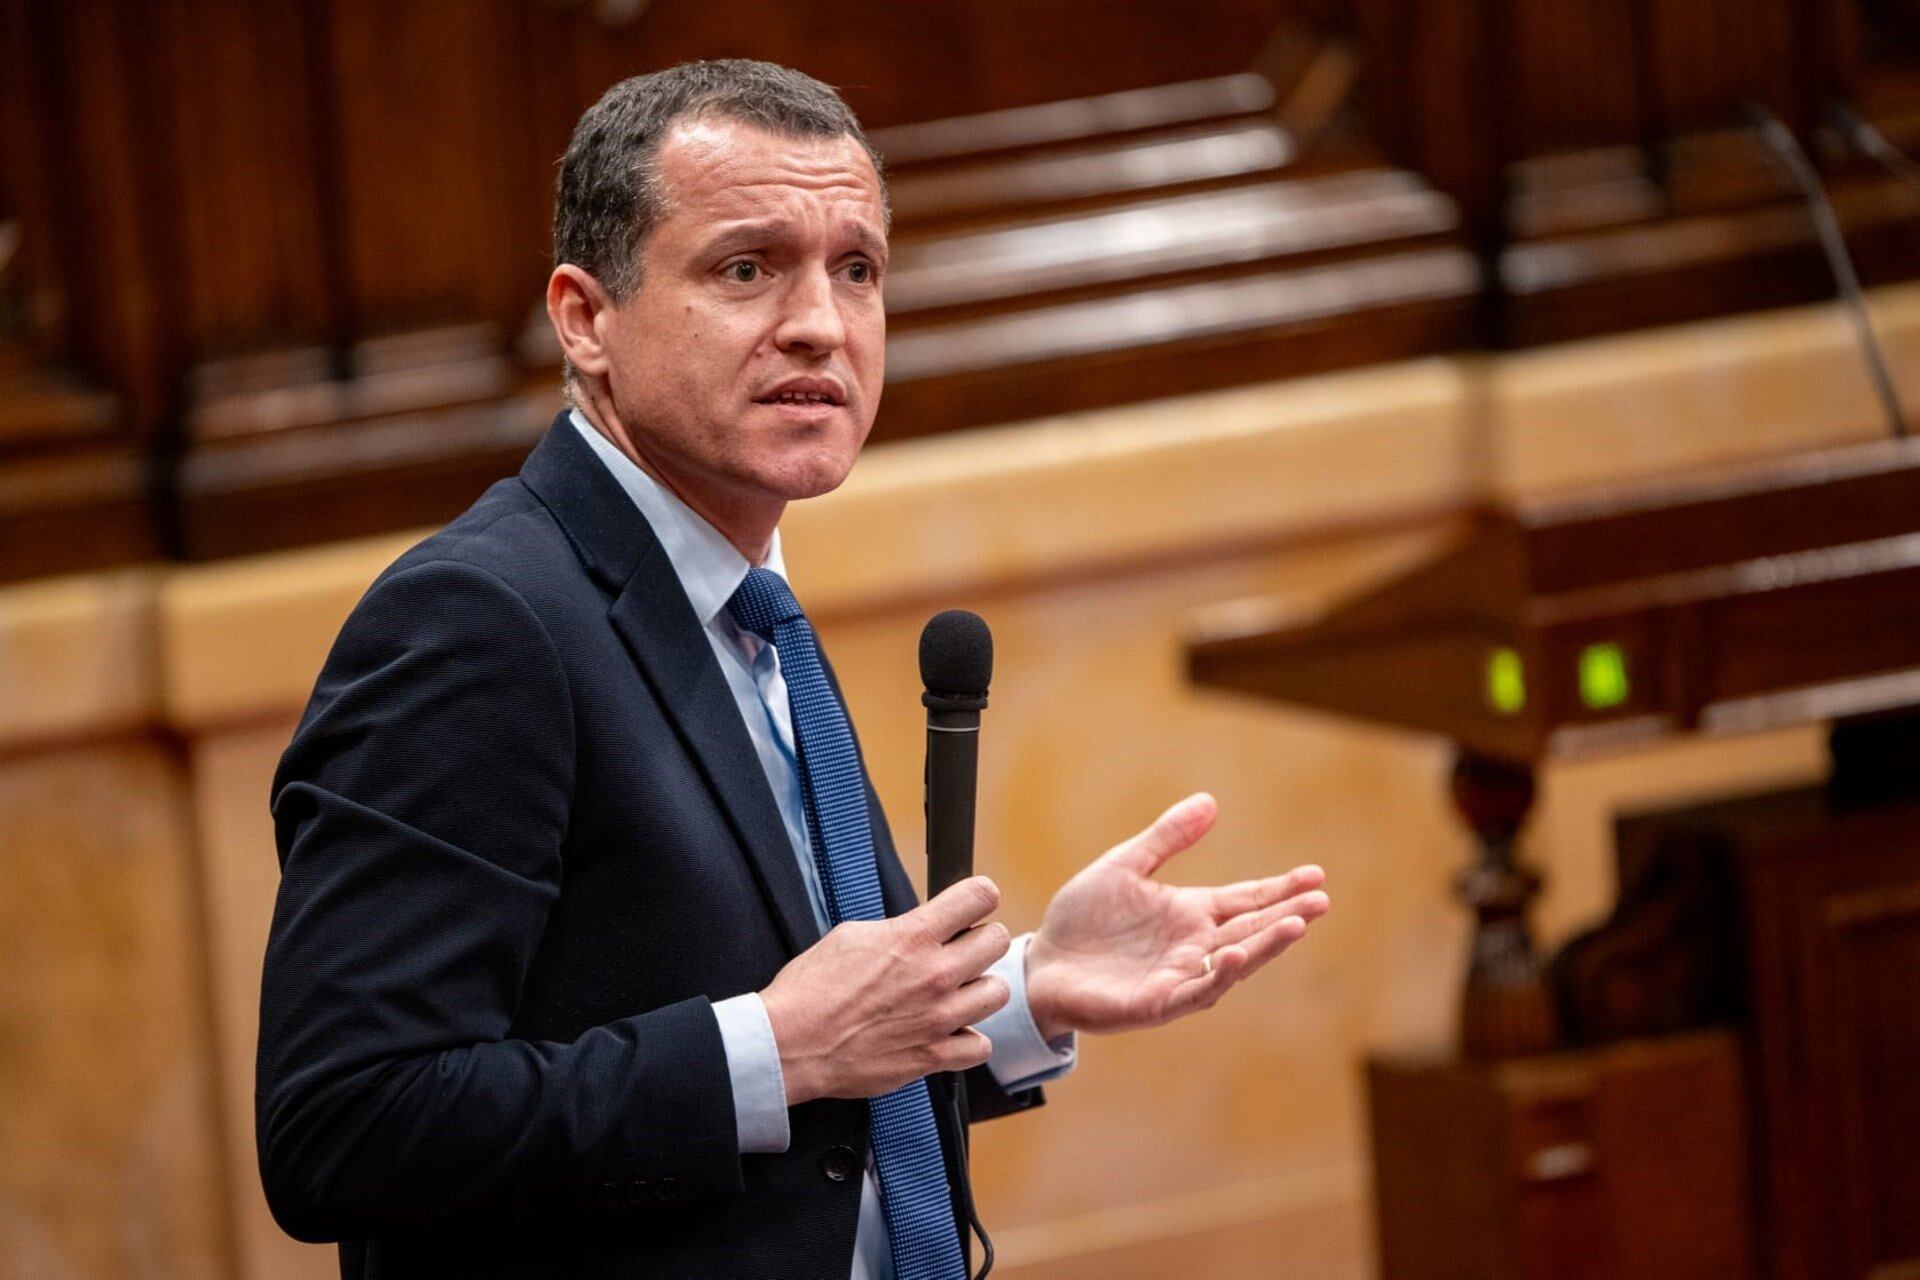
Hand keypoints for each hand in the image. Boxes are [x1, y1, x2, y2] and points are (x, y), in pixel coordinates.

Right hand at [760, 876, 1011, 1105]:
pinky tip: (947, 1032)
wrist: (791, 1043)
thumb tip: (921, 927)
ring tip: (955, 993)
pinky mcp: (932, 1056)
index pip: (979, 897)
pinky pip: (981, 1046)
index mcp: (912, 936)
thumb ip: (899, 930)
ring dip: (978, 990)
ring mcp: (938, 1018)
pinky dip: (967, 1040)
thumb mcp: (852, 935)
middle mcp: (934, 974)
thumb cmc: (810, 989)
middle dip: (980, 941)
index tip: (972, 906)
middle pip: (997, 941)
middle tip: (961, 950)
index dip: (979, 898)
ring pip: (997, 993)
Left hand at [1025, 793, 1327, 1039]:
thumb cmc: (1083, 920)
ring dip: (1265, 945)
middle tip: (1321, 901)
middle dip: (1286, 916)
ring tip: (1295, 925)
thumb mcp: (1124, 866)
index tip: (1315, 875)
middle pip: (1251, 929)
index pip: (1246, 900)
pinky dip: (1217, 976)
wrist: (1042, 964)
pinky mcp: (1157, 1003)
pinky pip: (1195, 991)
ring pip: (1234, 962)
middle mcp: (1194, 946)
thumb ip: (1165, 838)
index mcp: (1190, 914)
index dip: (1280, 889)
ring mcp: (1179, 976)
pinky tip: (1234, 956)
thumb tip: (1210, 801)